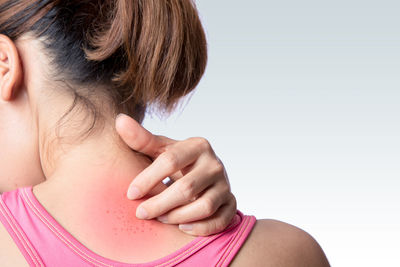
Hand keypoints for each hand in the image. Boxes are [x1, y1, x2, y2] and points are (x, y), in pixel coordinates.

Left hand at [115, 114, 236, 235]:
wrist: (204, 174)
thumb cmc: (178, 162)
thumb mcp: (161, 149)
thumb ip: (141, 138)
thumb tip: (119, 120)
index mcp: (198, 146)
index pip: (171, 161)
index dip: (148, 178)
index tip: (130, 193)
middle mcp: (215, 164)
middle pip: (186, 188)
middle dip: (160, 203)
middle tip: (141, 213)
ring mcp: (225, 184)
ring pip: (204, 207)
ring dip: (179, 216)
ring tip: (161, 219)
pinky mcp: (231, 202)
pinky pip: (220, 220)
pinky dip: (201, 228)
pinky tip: (182, 228)